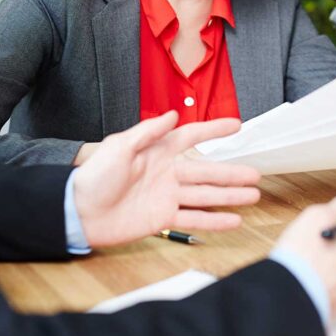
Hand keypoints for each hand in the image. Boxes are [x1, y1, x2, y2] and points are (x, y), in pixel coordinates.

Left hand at [73, 111, 260, 247]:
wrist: (79, 211)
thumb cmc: (94, 176)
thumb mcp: (119, 146)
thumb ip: (148, 131)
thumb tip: (173, 114)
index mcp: (158, 151)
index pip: (192, 137)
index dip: (214, 130)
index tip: (238, 125)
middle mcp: (168, 172)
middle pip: (207, 171)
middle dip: (232, 173)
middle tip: (256, 174)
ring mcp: (167, 196)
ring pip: (206, 195)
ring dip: (230, 196)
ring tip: (253, 196)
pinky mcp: (163, 218)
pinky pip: (194, 218)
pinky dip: (214, 221)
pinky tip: (233, 221)